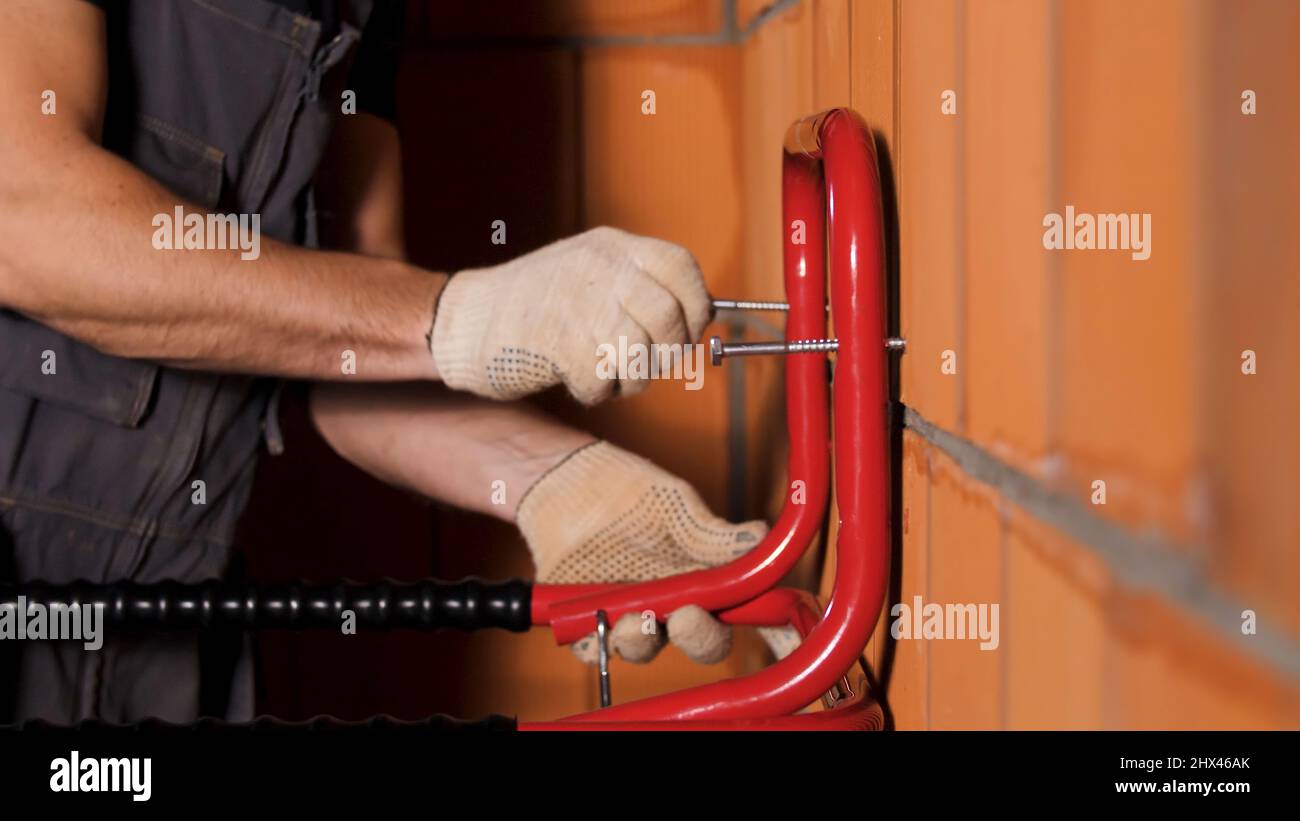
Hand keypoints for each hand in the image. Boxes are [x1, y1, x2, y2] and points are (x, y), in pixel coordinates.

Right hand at [429, 227, 710, 404]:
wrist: (461, 322)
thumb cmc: (531, 309)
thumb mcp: (587, 276)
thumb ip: (637, 290)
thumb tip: (697, 321)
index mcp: (611, 247)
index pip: (682, 268)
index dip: (696, 307)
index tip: (687, 331)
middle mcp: (600, 268)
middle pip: (669, 317)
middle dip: (666, 353)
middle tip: (641, 364)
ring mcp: (579, 303)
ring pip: (642, 355)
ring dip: (630, 379)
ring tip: (605, 374)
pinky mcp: (558, 342)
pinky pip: (604, 382)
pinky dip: (593, 392)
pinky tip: (571, 378)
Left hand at [517, 440, 793, 664]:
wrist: (563, 482)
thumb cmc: (625, 489)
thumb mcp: (672, 505)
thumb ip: (709, 532)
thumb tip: (759, 536)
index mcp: (706, 576)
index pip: (746, 610)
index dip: (771, 632)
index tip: (781, 640)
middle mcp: (675, 601)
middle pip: (701, 642)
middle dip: (698, 638)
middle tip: (685, 618)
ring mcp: (633, 613)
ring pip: (646, 650)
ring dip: (642, 642)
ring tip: (630, 618)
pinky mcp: (590, 619)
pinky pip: (594, 649)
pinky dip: (595, 644)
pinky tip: (595, 623)